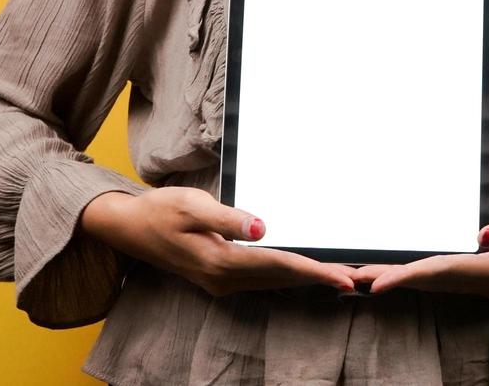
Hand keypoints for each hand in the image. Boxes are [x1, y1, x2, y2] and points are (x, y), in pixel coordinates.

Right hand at [80, 186, 358, 295]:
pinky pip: (264, 278)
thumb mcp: (193, 204)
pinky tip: (305, 271)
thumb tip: (263, 228)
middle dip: (321, 278)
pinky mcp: (221, 277)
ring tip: (341, 277)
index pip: (278, 265)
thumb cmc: (160, 210)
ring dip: (308, 278)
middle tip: (358, 278)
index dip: (315, 271)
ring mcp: (222, 282)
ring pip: (276, 281)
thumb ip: (229, 217)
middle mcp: (224, 279)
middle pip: (283, 278)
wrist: (130, 227)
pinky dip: (289, 274)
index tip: (344, 278)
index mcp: (219, 262)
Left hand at [349, 212, 488, 297]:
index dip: (406, 276)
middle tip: (350, 277)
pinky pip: (447, 276)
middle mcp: (488, 282)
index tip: (374, 282)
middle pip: (430, 282)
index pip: (441, 273)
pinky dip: (422, 274)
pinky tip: (407, 270)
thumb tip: (480, 234)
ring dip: (401, 278)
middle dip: (390, 280)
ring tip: (366, 276)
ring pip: (436, 281)